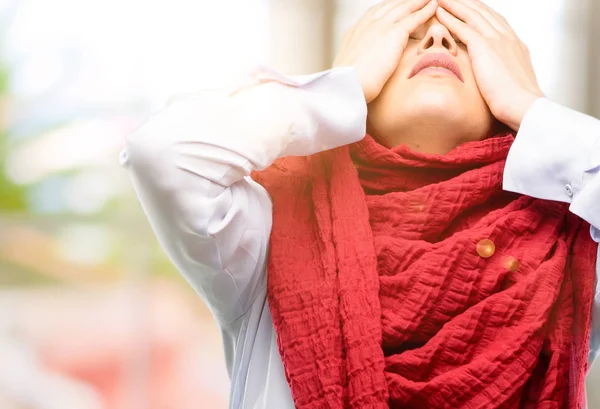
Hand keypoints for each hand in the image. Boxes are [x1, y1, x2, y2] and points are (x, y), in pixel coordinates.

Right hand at [334, 0, 437, 103]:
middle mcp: (367, 24)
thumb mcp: (348, 66)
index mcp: (355, 31)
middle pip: (390, 5)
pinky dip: (425, 11)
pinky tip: (433, 6)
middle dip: (404, 1)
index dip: (388, 8)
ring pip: (404, 7)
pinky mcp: (394, 34)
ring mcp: (380, 26)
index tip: (396, 6)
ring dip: (418, 1)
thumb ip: (357, 60)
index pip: (374, 13)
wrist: (347, 84)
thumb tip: (360, 66)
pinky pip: (414, 18)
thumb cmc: (347, 83)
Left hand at [436, 0, 543, 130]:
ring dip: (455, 4)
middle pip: (483, 12)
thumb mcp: (513, 83)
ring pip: (472, 15)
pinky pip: (463, 28)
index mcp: (515, 45)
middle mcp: (507, 37)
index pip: (495, 21)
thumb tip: (498, 80)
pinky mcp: (485, 47)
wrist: (524, 105)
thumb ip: (504, 74)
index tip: (470, 6)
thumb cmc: (519, 102)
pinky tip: (440, 12)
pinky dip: (450, 18)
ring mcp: (497, 40)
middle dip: (467, 2)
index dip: (481, 12)